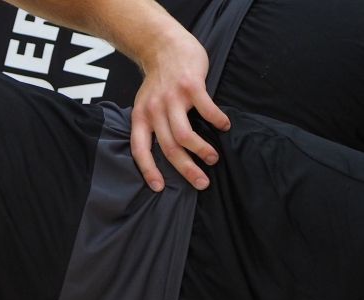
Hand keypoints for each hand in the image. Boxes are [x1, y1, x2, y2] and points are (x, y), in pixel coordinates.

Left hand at [130, 31, 230, 191]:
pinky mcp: (191, 86)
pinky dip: (217, 121)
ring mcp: (172, 98)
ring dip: (202, 150)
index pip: (140, 151)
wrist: (164, 46)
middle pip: (169, 148)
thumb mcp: (145, 104)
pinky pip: (206, 109)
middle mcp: (154, 111)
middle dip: (186, 169)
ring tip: (214, 159)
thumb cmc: (158, 81)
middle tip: (201, 183)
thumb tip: (166, 153)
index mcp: (140, 118)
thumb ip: (152, 125)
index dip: (148, 171)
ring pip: (185, 135)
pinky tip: (225, 127)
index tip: (159, 188)